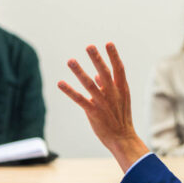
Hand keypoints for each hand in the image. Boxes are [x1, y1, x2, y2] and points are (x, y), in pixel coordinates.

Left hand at [58, 43, 149, 170]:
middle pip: (105, 73)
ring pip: (90, 85)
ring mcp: (104, 103)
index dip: (114, 56)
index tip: (108, 44)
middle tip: (89, 46)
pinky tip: (60, 83)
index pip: (119, 69)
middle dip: (97, 59)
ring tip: (70, 60)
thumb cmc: (120, 118)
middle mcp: (113, 94)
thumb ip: (108, 86)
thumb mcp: (119, 100)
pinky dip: (70, 91)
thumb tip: (98, 74)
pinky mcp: (94, 113)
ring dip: (79, 72)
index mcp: (121, 90)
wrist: (123, 139)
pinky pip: (80, 100)